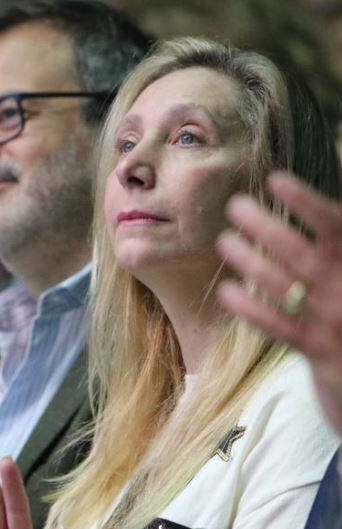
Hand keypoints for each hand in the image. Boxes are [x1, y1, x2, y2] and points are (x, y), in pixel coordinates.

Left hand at [217, 172, 341, 433]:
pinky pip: (278, 328)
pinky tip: (226, 290)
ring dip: (250, 262)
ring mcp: (332, 321)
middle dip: (266, 228)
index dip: (305, 201)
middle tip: (234, 205)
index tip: (275, 180)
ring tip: (224, 241)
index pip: (334, 226)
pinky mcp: (318, 351)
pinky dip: (252, 308)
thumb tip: (340, 151)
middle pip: (301, 253)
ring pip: (284, 287)